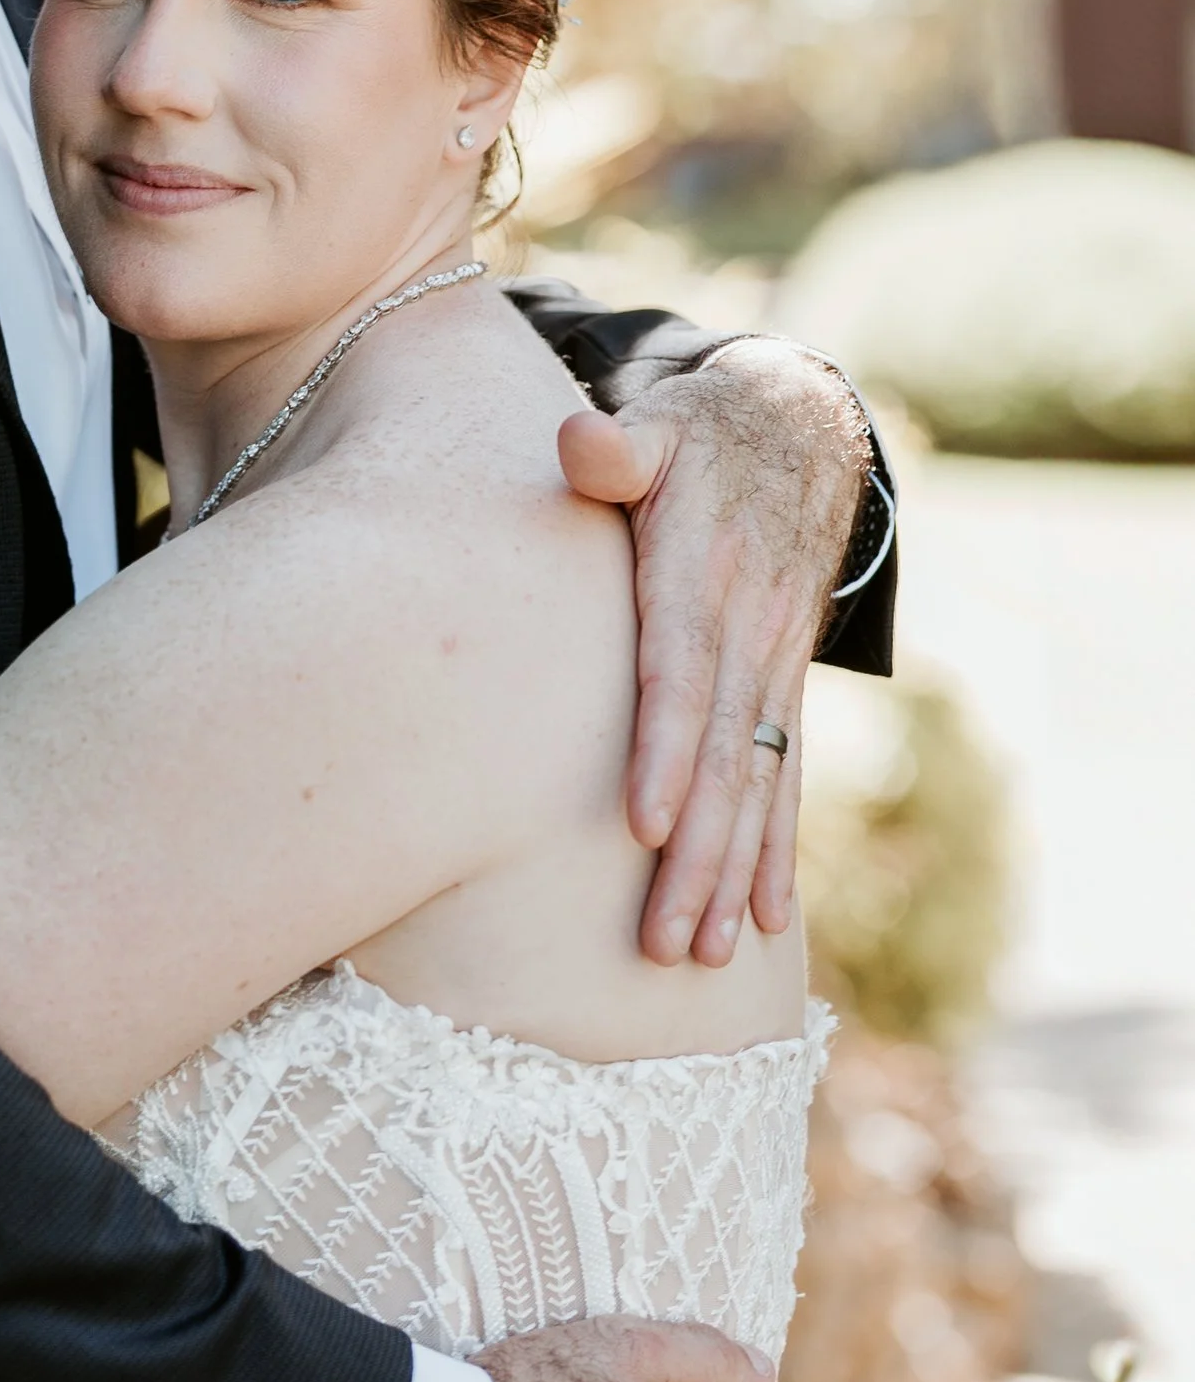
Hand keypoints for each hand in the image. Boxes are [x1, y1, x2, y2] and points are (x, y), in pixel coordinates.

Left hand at [557, 338, 867, 964]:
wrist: (800, 433)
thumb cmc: (695, 439)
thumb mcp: (658, 427)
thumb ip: (617, 447)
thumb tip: (581, 444)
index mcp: (701, 575)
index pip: (681, 675)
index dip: (664, 749)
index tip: (643, 824)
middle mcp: (744, 634)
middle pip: (719, 756)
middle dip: (694, 854)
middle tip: (662, 941)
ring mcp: (770, 667)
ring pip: (753, 784)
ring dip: (730, 872)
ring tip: (702, 954)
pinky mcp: (779, 685)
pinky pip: (780, 777)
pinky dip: (774, 850)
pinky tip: (762, 922)